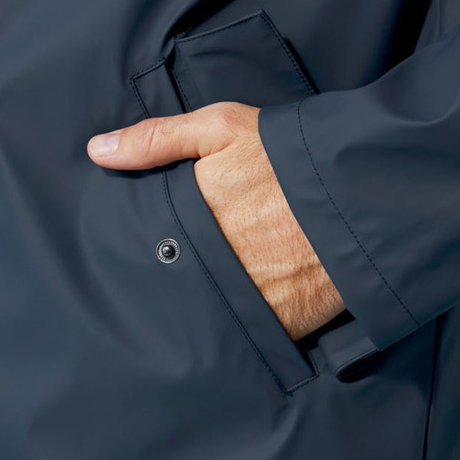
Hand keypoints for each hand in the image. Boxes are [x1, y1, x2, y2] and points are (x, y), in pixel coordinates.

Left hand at [87, 101, 345, 340]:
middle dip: (175, 275)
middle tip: (193, 265)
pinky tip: (251, 305)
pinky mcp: (283, 322)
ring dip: (207, 300)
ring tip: (226, 285)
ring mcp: (247, 297)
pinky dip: (247, 323)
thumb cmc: (290, 155)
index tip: (147, 242)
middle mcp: (212, 261)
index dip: (145, 242)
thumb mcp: (224, 127)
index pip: (145, 239)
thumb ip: (158, 139)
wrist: (364, 196)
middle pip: (173, 278)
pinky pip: (251, 332)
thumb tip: (95, 152)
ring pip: (206, 309)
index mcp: (191, 215)